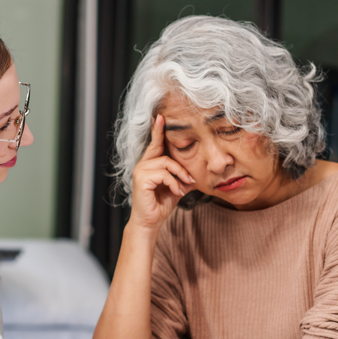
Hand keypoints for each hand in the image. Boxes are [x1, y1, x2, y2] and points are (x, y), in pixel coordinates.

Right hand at [130, 115, 195, 230]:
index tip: (161, 117)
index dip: (158, 130)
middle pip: (165, 153)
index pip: (155, 143)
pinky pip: (164, 174)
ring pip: (166, 163)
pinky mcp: (141, 179)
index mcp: (149, 164)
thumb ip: (183, 176)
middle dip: (180, 166)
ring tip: (184, 187)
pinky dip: (173, 183)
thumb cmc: (161, 204)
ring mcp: (140, 171)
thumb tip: (197, 171)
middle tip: (190, 179)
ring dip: (179, 176)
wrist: (150, 222)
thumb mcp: (176, 186)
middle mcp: (142, 164)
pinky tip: (176, 192)